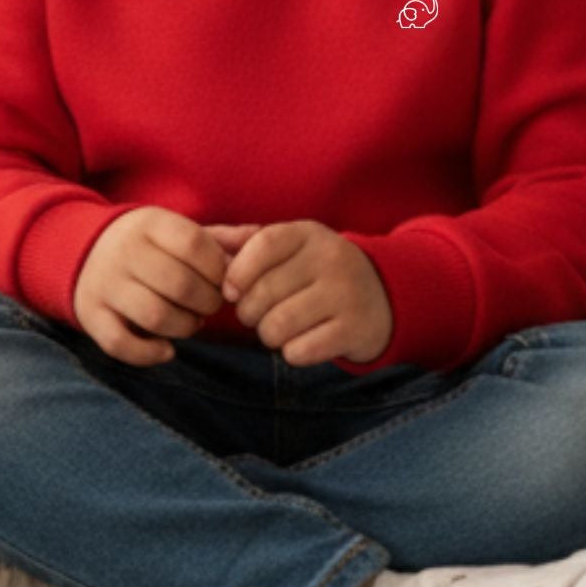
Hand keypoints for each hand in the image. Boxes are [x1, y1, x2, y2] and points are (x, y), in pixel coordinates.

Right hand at [72, 206, 230, 367]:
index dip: (218, 268)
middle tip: (210, 304)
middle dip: (207, 302)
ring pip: (155, 316)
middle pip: (179, 284)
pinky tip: (167, 350)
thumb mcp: (176, 231)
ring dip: (185, 328)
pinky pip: (120, 343)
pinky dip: (149, 354)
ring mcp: (104, 284)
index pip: (194, 244)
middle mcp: (123, 251)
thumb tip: (262, 237)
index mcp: (148, 224)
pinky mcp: (91, 314)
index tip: (223, 280)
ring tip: (191, 322)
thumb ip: (220, 238)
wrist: (84, 250)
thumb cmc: (147, 246)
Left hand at [216, 220, 393, 366]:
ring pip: (279, 324)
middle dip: (248, 312)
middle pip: (265, 291)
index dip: (238, 271)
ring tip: (275, 329)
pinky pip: (302, 350)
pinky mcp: (355, 330)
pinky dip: (291, 353)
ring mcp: (346, 295)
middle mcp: (330, 259)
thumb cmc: (316, 271)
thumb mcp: (289, 246)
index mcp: (308, 234)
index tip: (230, 291)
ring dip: (267, 335)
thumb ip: (243, 241)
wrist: (383, 296)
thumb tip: (202, 237)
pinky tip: (300, 343)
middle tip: (254, 316)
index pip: (262, 245)